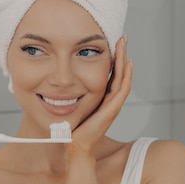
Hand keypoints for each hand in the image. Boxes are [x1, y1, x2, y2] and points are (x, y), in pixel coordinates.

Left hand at [70, 36, 131, 153]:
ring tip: (124, 44)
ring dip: (124, 59)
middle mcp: (109, 100)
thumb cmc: (71, 129)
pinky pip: (122, 89)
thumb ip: (69, 95)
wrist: (75, 146)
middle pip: (119, 72)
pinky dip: (126, 76)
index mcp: (101, 98)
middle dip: (121, 54)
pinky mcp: (112, 109)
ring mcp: (112, 104)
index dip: (112, 59)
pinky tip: (127, 64)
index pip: (110, 74)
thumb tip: (57, 83)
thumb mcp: (70, 106)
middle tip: (122, 37)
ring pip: (123, 77)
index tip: (110, 43)